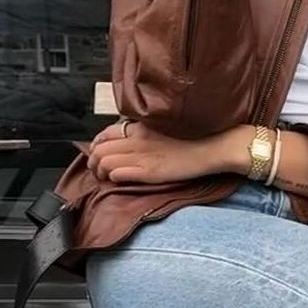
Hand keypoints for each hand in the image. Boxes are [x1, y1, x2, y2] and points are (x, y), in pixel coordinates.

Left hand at [86, 120, 241, 185]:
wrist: (212, 146)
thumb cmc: (192, 138)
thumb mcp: (163, 128)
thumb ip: (143, 133)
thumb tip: (127, 139)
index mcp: (140, 127)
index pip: (104, 134)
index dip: (96, 146)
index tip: (99, 154)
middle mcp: (137, 140)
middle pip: (99, 150)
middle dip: (94, 162)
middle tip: (98, 170)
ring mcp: (143, 156)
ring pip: (104, 162)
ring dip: (100, 171)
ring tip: (106, 177)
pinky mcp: (150, 172)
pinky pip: (119, 173)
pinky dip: (114, 177)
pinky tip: (119, 180)